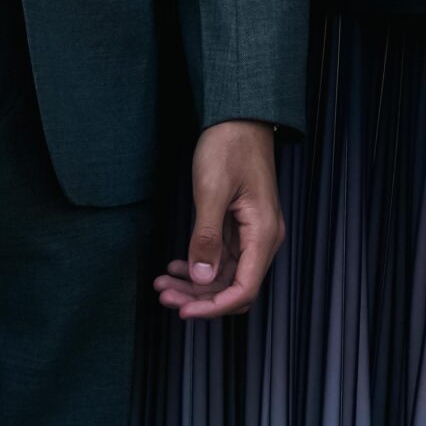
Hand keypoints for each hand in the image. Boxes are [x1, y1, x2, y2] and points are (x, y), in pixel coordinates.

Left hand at [153, 121, 283, 319]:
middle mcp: (262, 239)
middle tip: (163, 294)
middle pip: (232, 287)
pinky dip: (198, 265)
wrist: (238, 115)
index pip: (243, 289)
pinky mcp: (238, 226)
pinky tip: (175, 266)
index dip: (213, 307)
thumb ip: (207, 237)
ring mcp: (250, 233)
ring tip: (162, 283)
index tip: (183, 310)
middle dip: (198, 298)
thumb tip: (203, 279)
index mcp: (263, 233)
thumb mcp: (212, 190)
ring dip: (194, 284)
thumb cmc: (229, 146)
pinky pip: (220, 258)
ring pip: (223, 276)